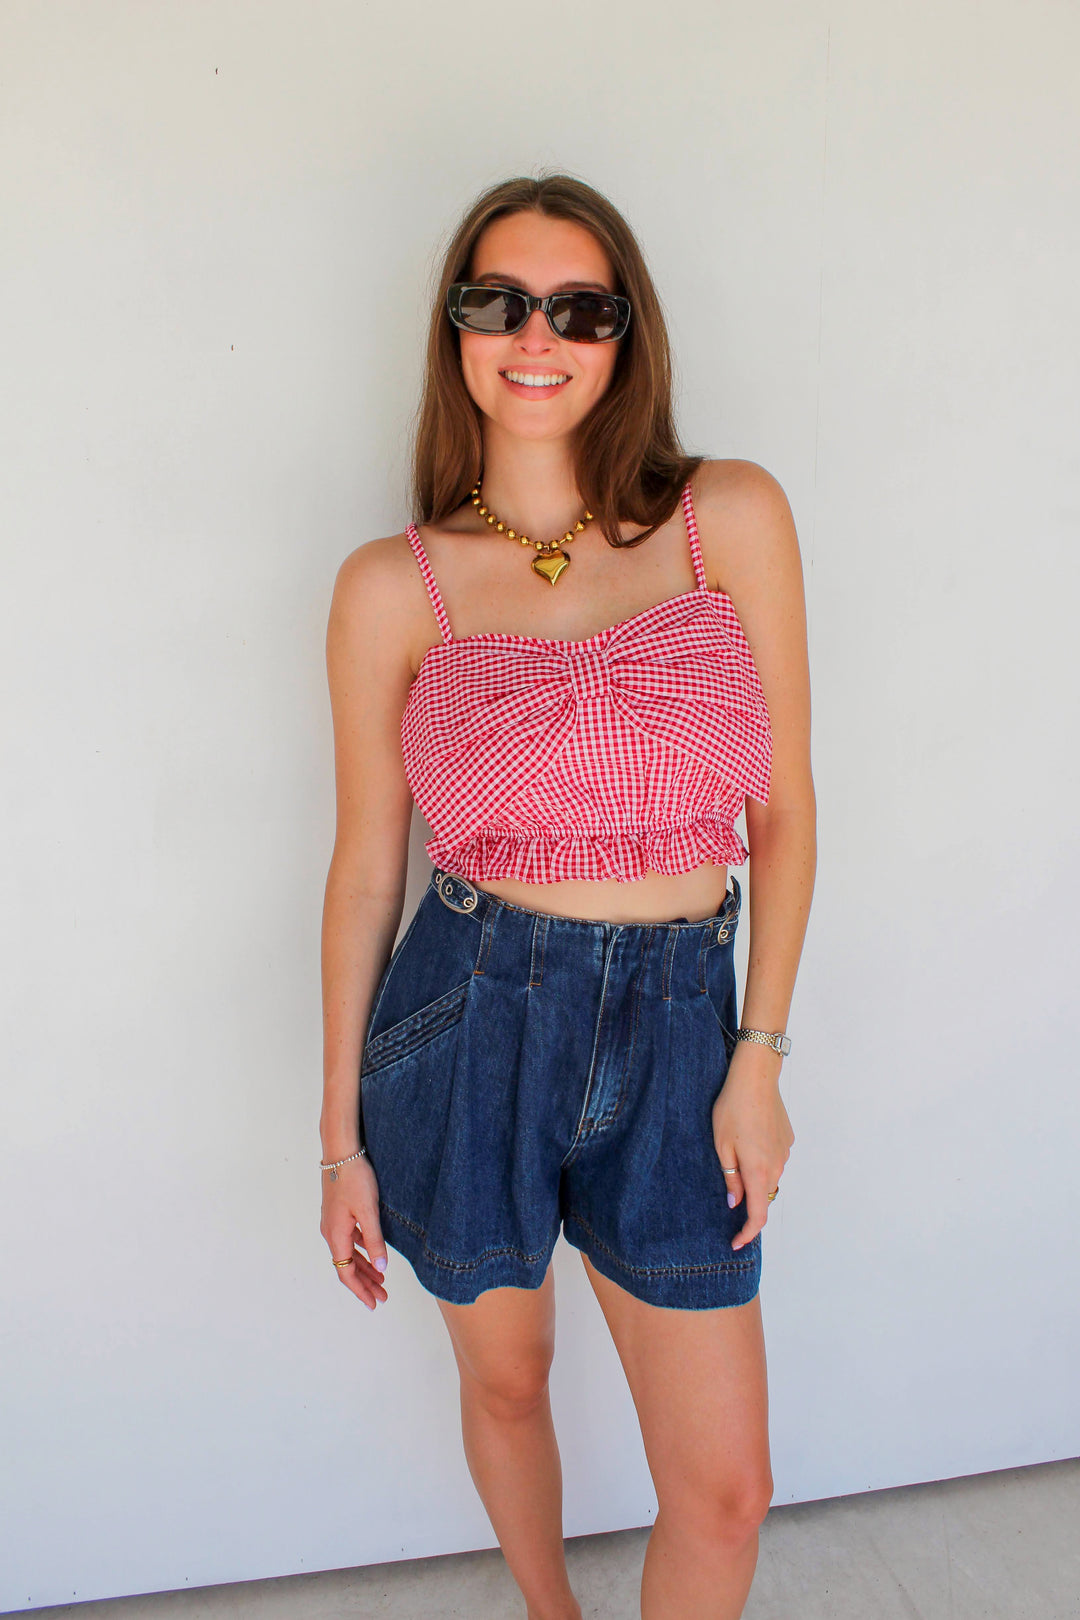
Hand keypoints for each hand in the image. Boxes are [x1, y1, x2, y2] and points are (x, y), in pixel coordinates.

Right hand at [320, 1156, 389, 1310]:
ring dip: (364, 1267)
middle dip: (364, 1283)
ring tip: (381, 1280)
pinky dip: (361, 1250)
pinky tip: (372, 1252)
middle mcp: (331, 1232)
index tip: (374, 1303)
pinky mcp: (338, 1213)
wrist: (341, 1152)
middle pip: (347, 1266)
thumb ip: (375, 1241)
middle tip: (382, 1297)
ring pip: (349, 1253)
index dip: (360, 1290)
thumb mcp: (369, 1211)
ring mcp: (333, 1222)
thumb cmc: (354, 1179)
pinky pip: (350, 1240)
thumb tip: (381, 1269)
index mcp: (336, 1235)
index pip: (346, 1272)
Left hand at [712, 1046, 794, 1251]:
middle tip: (728, 1195)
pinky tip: (749, 1140)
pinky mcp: (788, 1139)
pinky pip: (775, 1159)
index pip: (758, 1215)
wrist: (756, 1077)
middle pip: (764, 1196)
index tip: (736, 1243)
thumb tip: (735, 1202)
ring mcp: (785, 1152)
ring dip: (755, 1178)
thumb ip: (730, 1177)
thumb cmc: (732, 1108)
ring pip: (770, 1177)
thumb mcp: (721, 1144)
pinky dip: (763, 1160)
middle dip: (748, 1202)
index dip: (747, 1233)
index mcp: (758, 1170)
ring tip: (735, 1155)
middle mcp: (777, 1165)